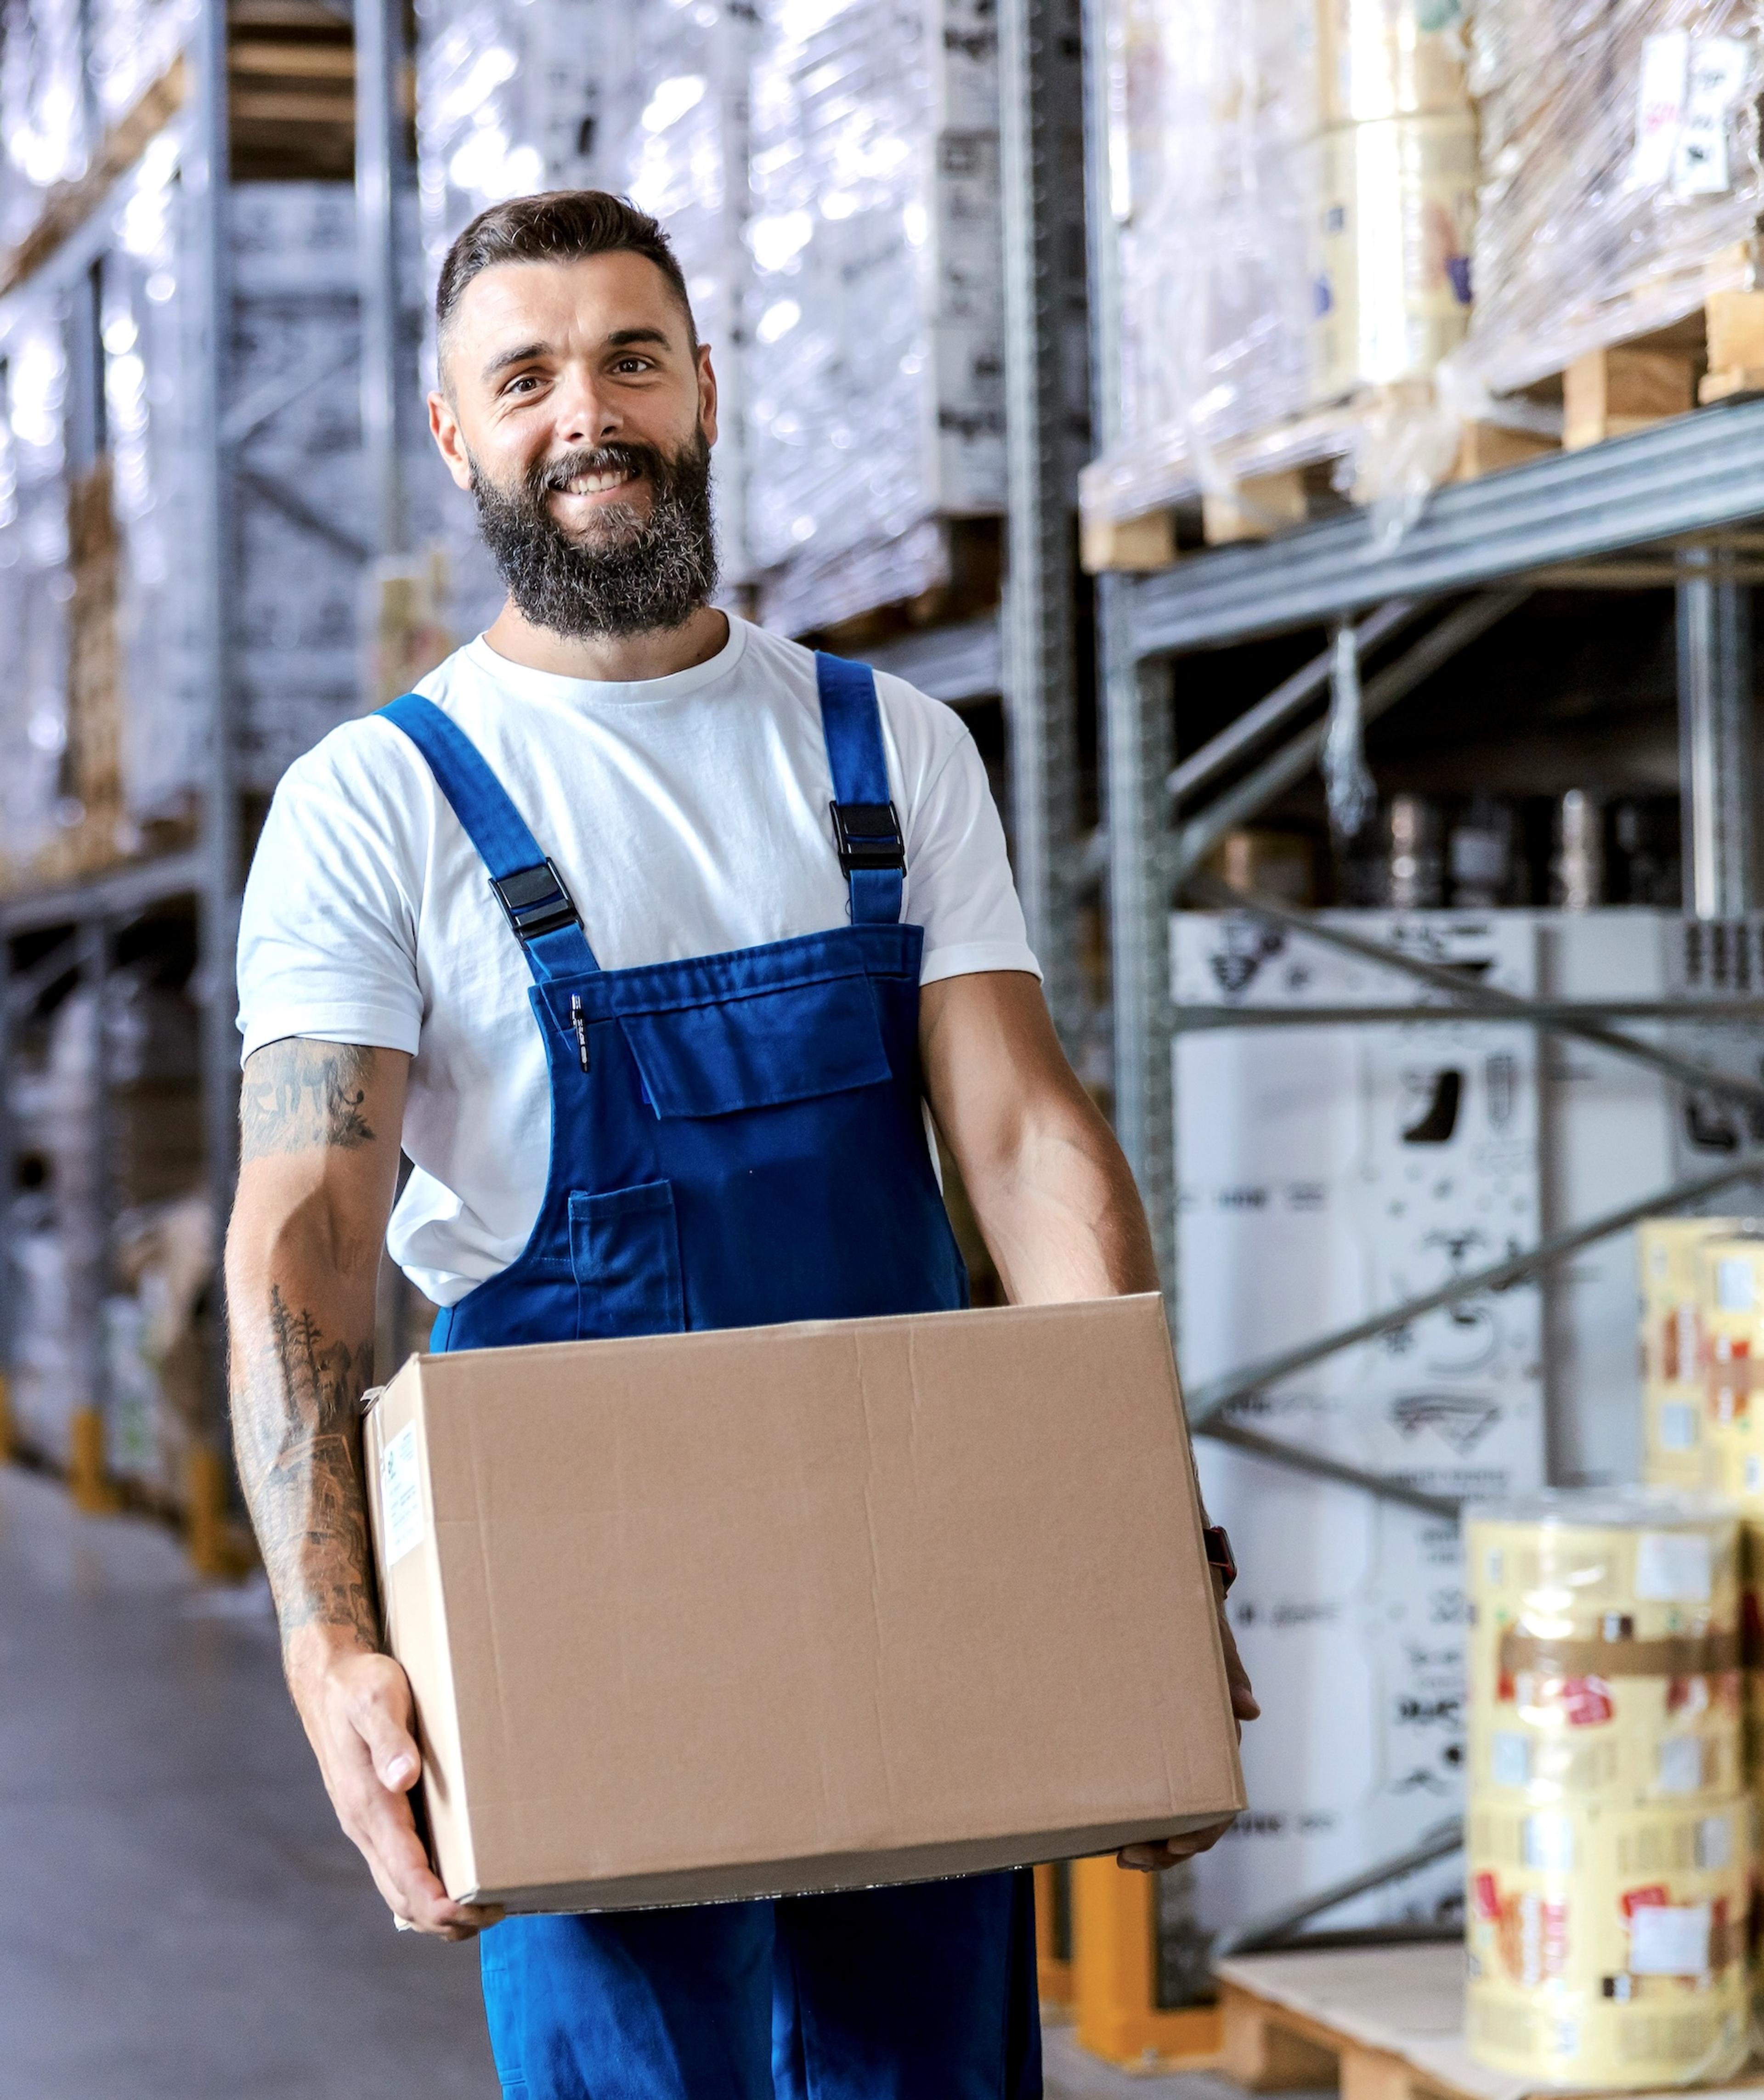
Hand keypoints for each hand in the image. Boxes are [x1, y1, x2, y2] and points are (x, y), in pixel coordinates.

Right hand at [287, 1631, 504, 1940]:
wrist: (329, 1682)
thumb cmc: (359, 1687)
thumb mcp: (376, 1700)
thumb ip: (389, 1739)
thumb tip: (403, 1777)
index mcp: (368, 1806)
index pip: (404, 1873)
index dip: (438, 1902)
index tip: (473, 1913)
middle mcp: (365, 1826)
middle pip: (403, 1897)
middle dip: (447, 1920)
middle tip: (498, 1913)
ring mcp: (369, 1826)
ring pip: (401, 1890)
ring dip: (439, 1912)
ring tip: (488, 1909)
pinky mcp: (377, 1818)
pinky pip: (401, 1869)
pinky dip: (429, 1889)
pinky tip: (461, 1881)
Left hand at [1118, 1567, 1257, 1873]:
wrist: (1151, 1574)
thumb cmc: (1188, 1599)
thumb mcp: (1207, 1626)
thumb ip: (1227, 1666)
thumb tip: (1250, 1712)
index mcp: (1220, 1728)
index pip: (1225, 1796)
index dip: (1206, 1829)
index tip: (1179, 1845)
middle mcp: (1202, 1744)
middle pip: (1200, 1816)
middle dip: (1171, 1846)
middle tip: (1131, 1858)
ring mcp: (1177, 1743)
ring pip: (1176, 1810)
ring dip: (1155, 1839)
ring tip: (1123, 1854)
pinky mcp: (1150, 1735)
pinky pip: (1151, 1786)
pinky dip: (1138, 1813)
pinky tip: (1112, 1825)